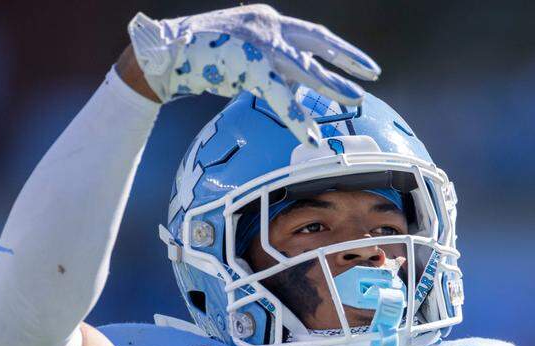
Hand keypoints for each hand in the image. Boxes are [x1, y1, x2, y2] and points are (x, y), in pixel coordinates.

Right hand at [127, 4, 379, 145]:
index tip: (363, 64)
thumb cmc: (198, 56)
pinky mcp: (246, 64)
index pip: (312, 34)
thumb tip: (292, 89)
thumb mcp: (241, 55)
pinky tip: (311, 134)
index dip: (339, 49)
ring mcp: (257, 43)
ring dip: (331, 86)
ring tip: (356, 100)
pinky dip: (296, 117)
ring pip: (304, 68)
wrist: (161, 54)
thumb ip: (268, 66)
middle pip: (316, 43)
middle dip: (347, 59)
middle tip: (373, 74)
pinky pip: (279, 95)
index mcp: (267, 21)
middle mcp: (267, 26)